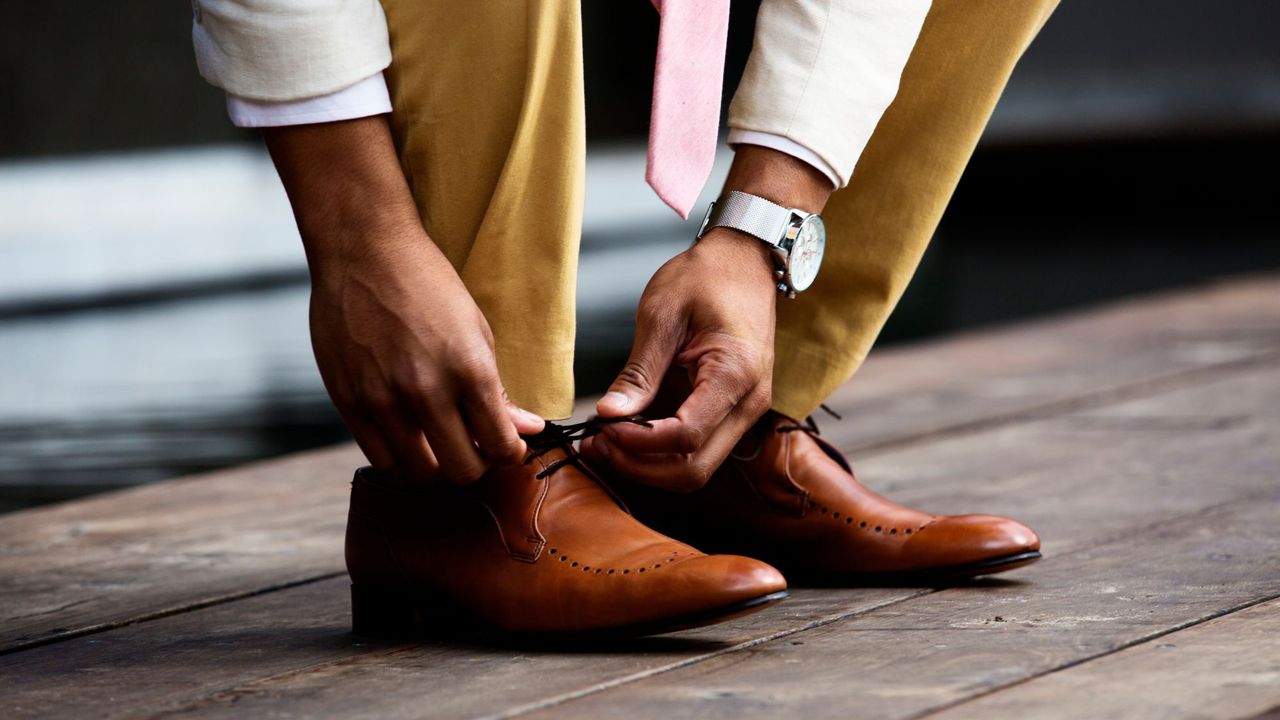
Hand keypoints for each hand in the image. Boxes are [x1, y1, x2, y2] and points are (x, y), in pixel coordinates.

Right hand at [265, 117, 543, 483]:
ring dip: (436, 466)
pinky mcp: (348, 401)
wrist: (363, 250)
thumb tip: (528, 430)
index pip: (500, 446)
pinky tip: (408, 436)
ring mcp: (382, 400)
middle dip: (476, 464)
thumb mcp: (477, 331)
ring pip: (419, 474)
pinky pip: (380, 458)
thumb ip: (500, 390)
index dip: (508, 452)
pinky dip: (400, 457)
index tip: (505, 444)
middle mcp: (426, 391)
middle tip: (474, 446)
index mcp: (469, 369)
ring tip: (439, 443)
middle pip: (462, 471)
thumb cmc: (428, 285)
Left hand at [583, 145, 832, 490]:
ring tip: (605, 442)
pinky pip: (698, 448)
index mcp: (735, 374)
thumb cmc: (707, 276)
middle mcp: (748, 403)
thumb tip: (608, 414)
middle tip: (597, 446)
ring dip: (649, 465)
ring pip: (696, 468)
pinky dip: (661, 451)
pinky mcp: (732, 410)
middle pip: (693, 469)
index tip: (601, 429)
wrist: (745, 260)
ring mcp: (745, 410)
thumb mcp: (662, 315)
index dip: (637, 443)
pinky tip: (627, 434)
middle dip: (640, 466)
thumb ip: (638, 371)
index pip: (685, 436)